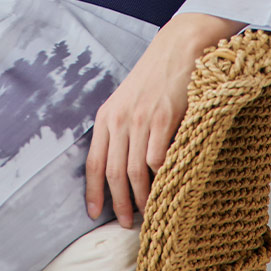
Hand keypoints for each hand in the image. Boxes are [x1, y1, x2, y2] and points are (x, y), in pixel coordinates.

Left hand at [85, 12, 246, 227]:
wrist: (178, 46)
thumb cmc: (154, 76)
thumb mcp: (127, 100)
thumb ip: (121, 129)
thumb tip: (121, 169)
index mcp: (107, 115)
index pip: (93, 161)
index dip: (93, 191)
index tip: (95, 213)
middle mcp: (120, 119)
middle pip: (113, 173)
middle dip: (120, 203)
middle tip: (129, 223)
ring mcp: (141, 119)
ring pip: (135, 172)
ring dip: (142, 198)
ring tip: (149, 212)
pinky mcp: (164, 118)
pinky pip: (158, 159)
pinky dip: (162, 179)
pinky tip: (167, 188)